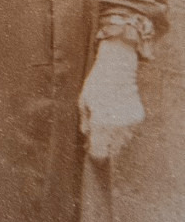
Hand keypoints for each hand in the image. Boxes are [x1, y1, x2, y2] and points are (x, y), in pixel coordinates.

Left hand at [79, 38, 144, 160]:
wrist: (118, 69)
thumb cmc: (96, 85)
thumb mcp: (83, 103)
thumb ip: (85, 124)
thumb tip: (87, 139)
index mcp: (101, 124)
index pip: (99, 152)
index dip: (93, 152)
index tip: (89, 148)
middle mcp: (117, 126)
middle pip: (111, 150)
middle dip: (103, 147)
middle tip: (95, 138)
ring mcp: (130, 123)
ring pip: (122, 143)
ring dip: (113, 140)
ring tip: (106, 126)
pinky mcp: (138, 118)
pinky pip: (130, 132)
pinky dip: (123, 130)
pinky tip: (116, 118)